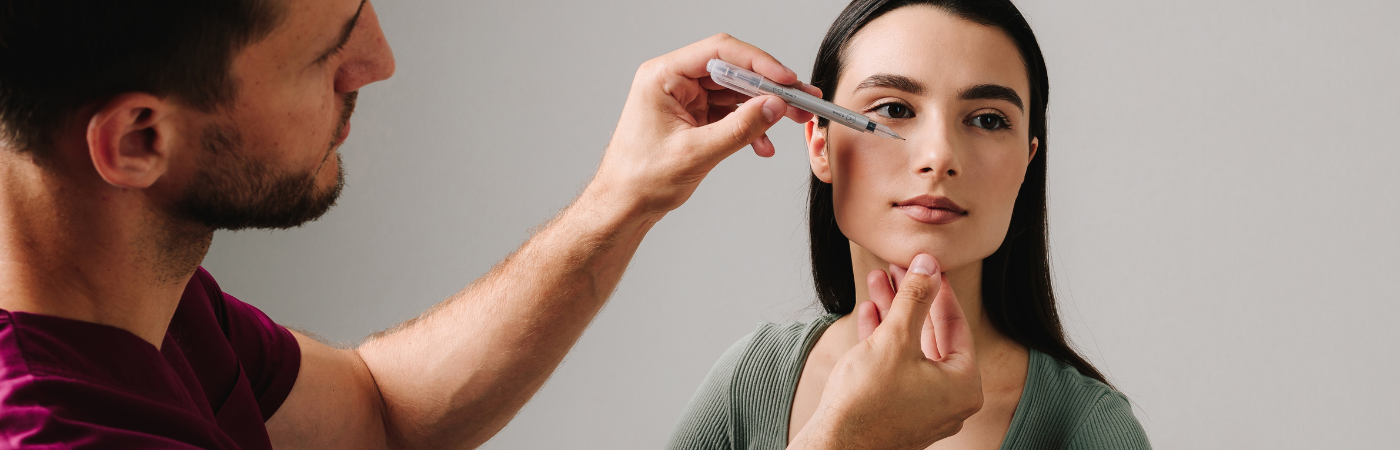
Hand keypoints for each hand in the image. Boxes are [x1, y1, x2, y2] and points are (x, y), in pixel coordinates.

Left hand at [589, 33, 818, 217]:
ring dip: (764, 108)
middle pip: (732, 70)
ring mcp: (684, 99)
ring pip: (735, 92)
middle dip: (768, 87)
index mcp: (663, 76)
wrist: (624, 207)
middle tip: (801, 98)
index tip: (786, 79)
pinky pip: (729, 112)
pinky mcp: (693, 117)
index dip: (758, 62)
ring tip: (793, 120)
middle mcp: (673, 81)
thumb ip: (740, 128)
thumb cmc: (641, 179)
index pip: (718, 52)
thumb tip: (774, 106)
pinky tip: (762, 145)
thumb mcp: (697, 153)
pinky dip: (749, 126)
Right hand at [791, 254, 982, 448]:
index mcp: (963, 386)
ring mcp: (923, 408)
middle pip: (932, 336)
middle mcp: (949, 400)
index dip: (938, 289)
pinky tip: (868, 313)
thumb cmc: (868, 400)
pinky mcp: (897, 412)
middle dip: (910, 299)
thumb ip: (916, 298)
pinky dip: (883, 341)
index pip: (956, 325)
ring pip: (911, 350)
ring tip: (877, 282)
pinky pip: (896, 368)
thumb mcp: (896, 338)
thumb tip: (929, 266)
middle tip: (898, 270)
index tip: (926, 264)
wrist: (834, 446)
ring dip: (893, 314)